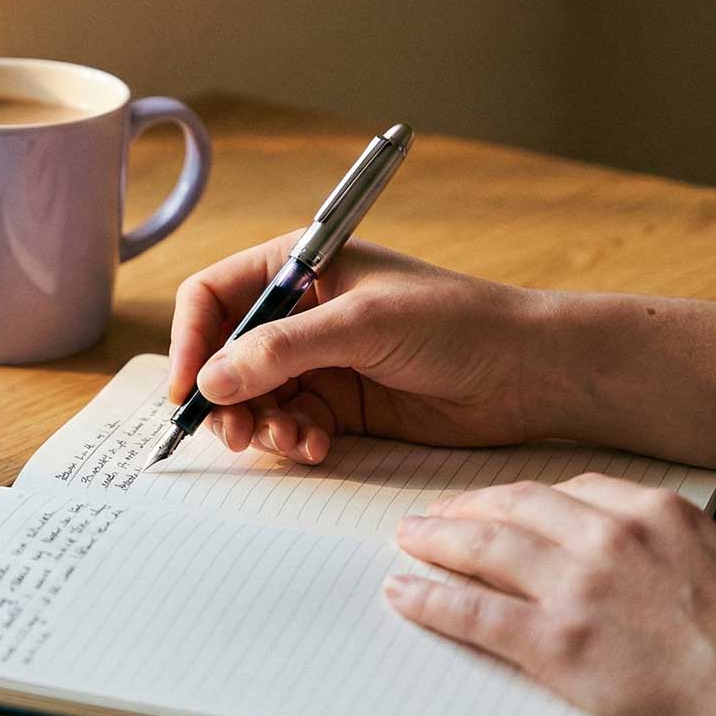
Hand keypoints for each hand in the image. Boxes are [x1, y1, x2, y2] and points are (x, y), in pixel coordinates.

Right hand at [168, 235, 545, 462]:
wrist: (527, 372)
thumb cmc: (456, 323)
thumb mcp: (362, 325)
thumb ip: (283, 351)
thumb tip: (212, 381)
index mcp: (300, 266)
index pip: (214, 297)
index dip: (191, 342)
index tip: (188, 390)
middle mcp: (301, 312)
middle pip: (224, 355)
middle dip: (224, 397)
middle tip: (235, 435)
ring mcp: (319, 360)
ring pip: (254, 399)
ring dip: (261, 426)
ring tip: (292, 442)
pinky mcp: (341, 404)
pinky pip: (289, 425)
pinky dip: (293, 441)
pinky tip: (317, 449)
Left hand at [385, 473, 715, 715]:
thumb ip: (667, 546)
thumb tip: (629, 553)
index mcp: (657, 511)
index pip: (569, 488)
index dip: (521, 496)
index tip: (499, 502)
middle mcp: (611, 536)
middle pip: (516, 505)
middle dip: (467, 507)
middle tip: (436, 513)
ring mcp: (579, 587)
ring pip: (485, 547)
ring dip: (438, 540)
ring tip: (409, 539)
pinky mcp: (556, 642)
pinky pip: (472, 610)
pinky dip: (429, 599)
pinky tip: (404, 593)